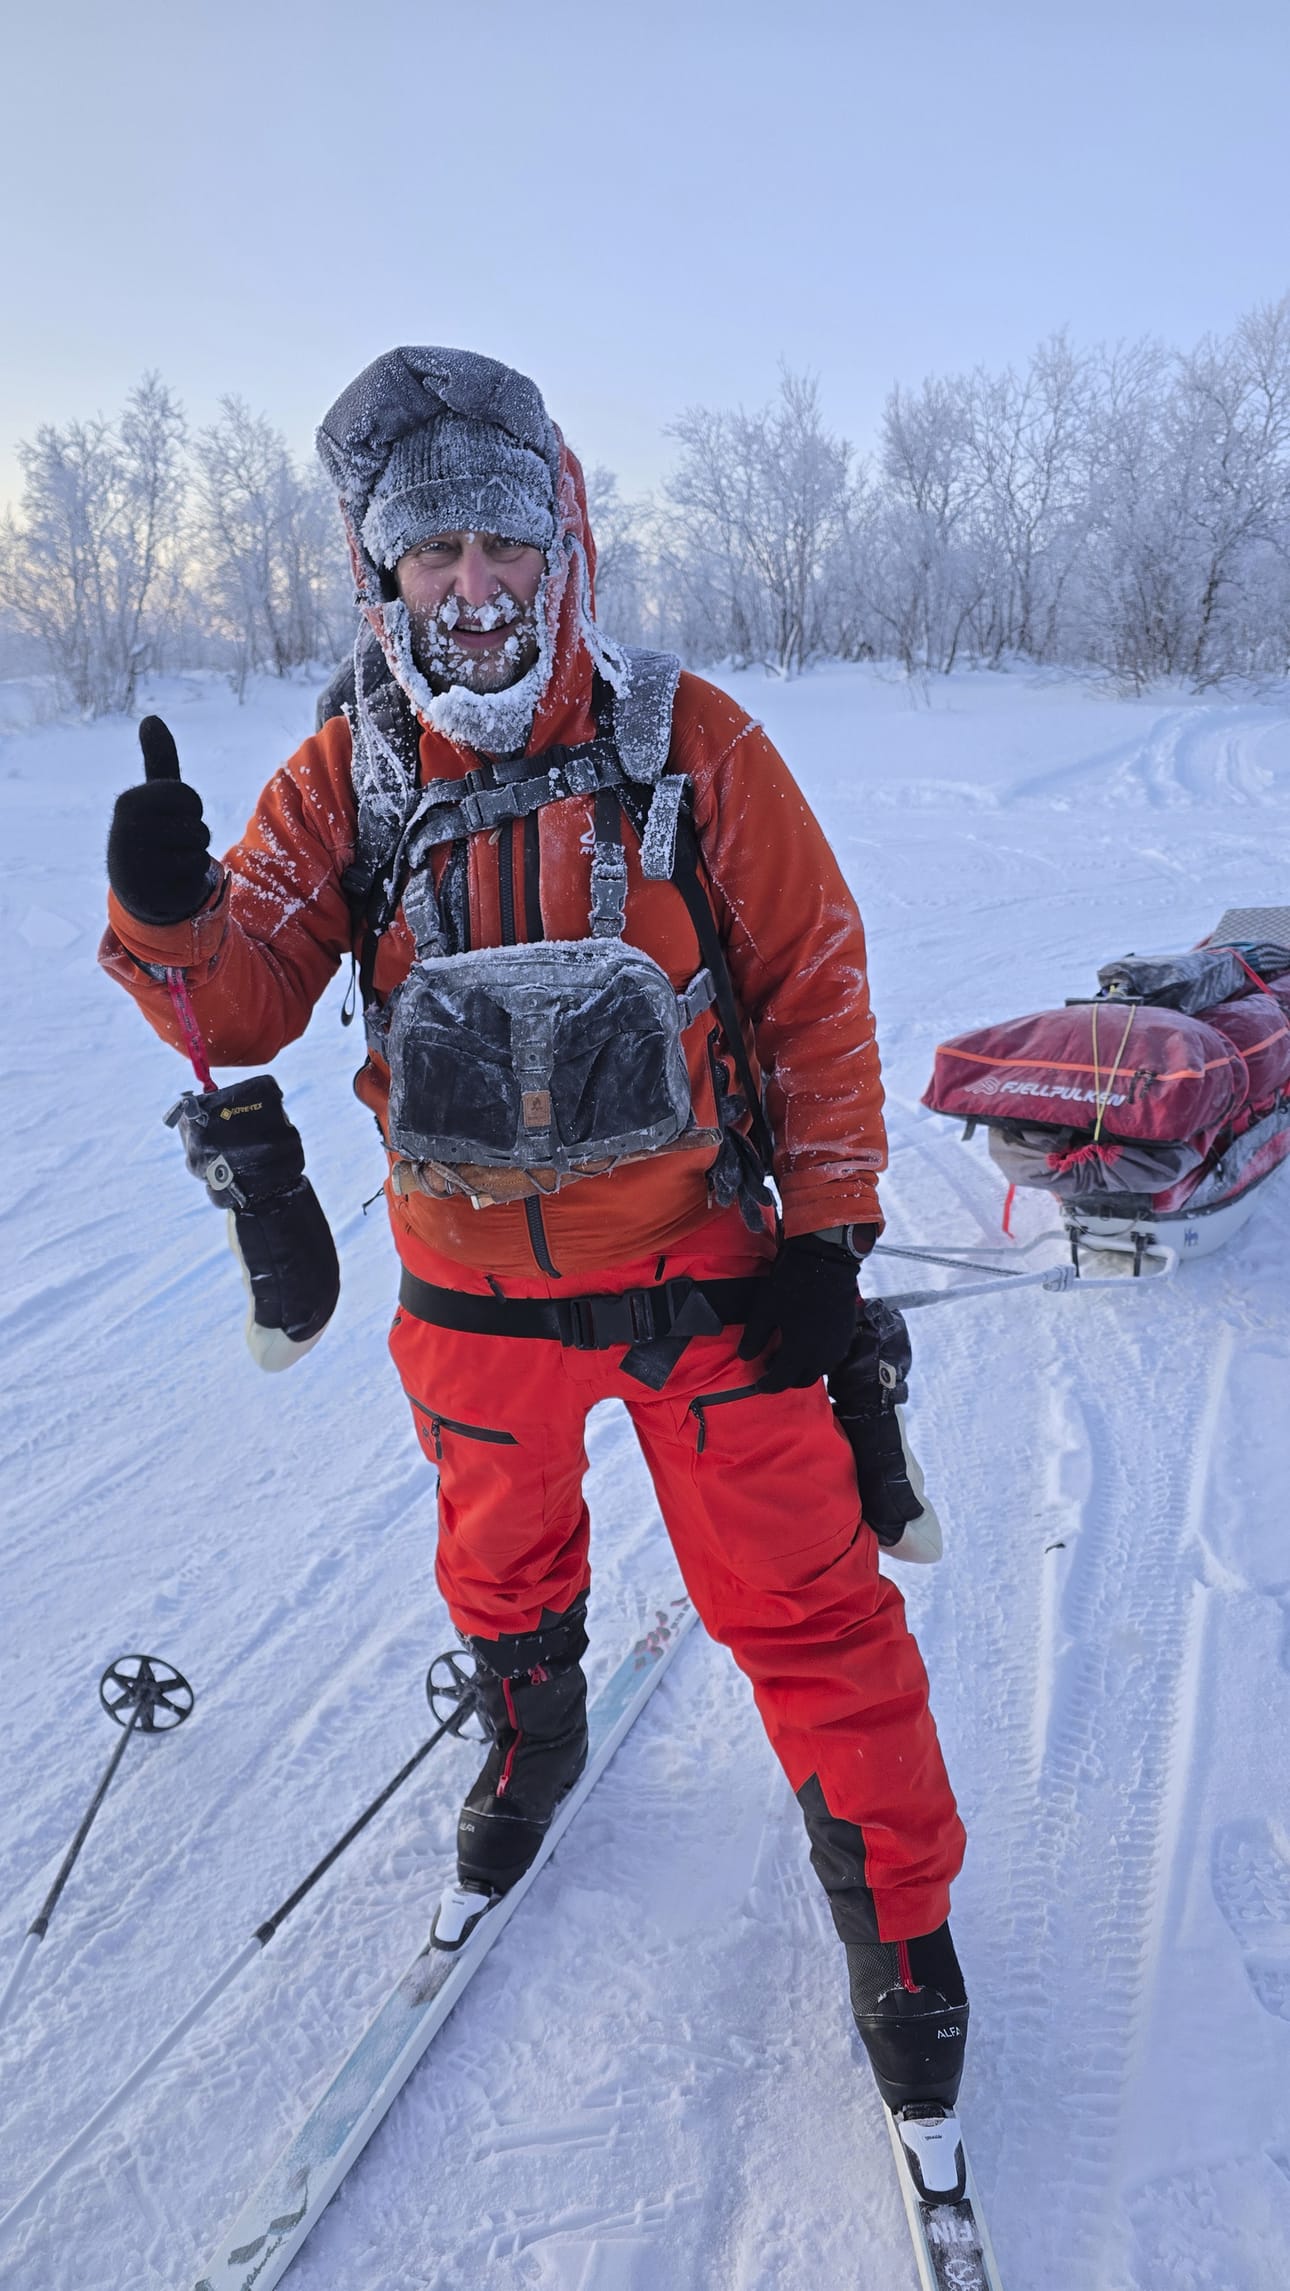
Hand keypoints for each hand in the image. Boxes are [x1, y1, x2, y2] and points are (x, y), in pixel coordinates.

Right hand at [107, 715, 212, 924]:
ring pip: (198, 853)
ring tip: (169, 862)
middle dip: (193, 834)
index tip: (171, 815)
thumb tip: (151, 718)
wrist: (136, 887)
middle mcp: (128, 832)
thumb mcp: (154, 795)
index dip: (190, 807)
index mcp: (129, 802)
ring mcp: (138, 865)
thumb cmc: (151, 832)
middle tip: (169, 843)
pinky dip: (190, 881)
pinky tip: (170, 882)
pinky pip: (195, 879)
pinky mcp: (153, 893)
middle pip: (197, 825)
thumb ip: (158, 759)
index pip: (187, 796)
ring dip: (192, 858)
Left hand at [736, 1232, 862, 1390]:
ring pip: (818, 1370)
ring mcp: (837, 1347)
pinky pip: (831, 1358)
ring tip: (788, 1355)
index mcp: (799, 1353)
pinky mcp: (846, 1335)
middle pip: (801, 1380)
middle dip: (785, 1379)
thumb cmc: (790, 1285)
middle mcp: (821, 1357)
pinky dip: (817, 1359)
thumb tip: (746, 1358)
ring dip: (802, 1370)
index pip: (780, 1381)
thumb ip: (753, 1339)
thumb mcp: (764, 1311)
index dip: (767, 1385)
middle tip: (771, 1367)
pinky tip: (807, 1344)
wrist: (826, 1261)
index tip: (758, 1383)